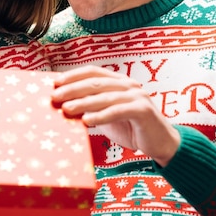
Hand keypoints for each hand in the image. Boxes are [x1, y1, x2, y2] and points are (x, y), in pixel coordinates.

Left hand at [51, 65, 179, 166]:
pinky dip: (101, 115)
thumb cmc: (131, 129)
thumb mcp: (107, 116)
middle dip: (73, 89)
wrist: (161, 143)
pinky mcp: (143, 110)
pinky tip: (87, 120)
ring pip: (105, 96)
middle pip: (96, 82)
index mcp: (119, 82)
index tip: (54, 82)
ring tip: (66, 109)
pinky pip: (118, 110)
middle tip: (55, 96)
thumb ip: (91, 108)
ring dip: (83, 102)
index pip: (93, 71)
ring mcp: (137, 96)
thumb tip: (62, 106)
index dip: (73, 75)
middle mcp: (128, 85)